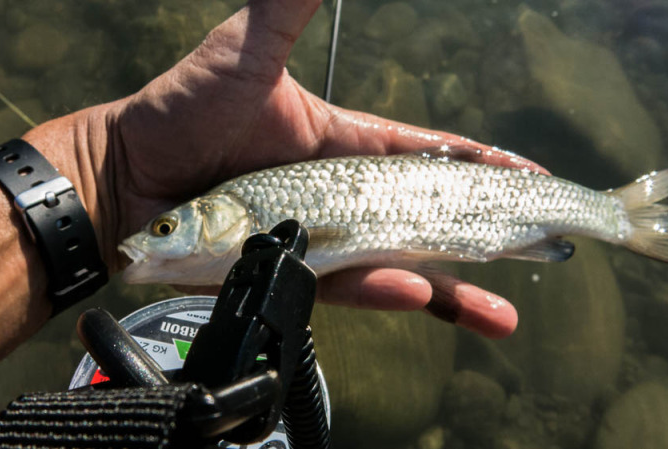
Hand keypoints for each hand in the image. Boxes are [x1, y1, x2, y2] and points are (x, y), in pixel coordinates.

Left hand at [25, 0, 547, 337]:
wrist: (127, 176)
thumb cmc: (182, 110)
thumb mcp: (247, 50)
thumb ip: (289, 4)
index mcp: (342, 144)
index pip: (426, 153)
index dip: (478, 164)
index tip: (526, 175)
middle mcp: (339, 195)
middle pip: (426, 218)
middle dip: (484, 236)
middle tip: (539, 252)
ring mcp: (318, 237)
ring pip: (399, 264)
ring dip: (452, 288)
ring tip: (501, 311)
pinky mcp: (291, 270)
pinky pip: (349, 285)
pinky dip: (386, 290)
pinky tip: (421, 294)